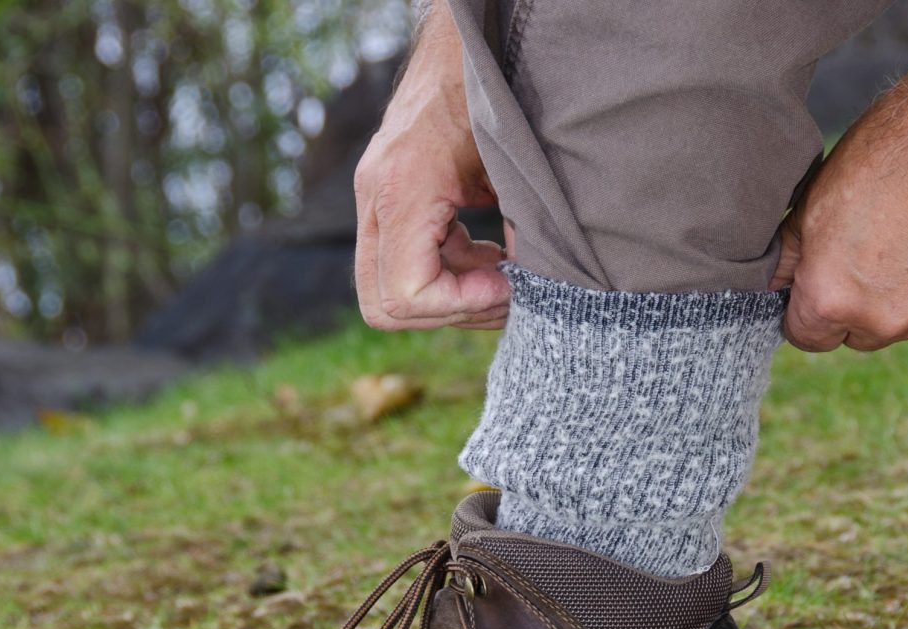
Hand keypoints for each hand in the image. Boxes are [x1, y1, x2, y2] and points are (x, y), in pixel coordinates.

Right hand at [353, 0, 509, 330]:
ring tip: (501, 273)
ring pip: (389, 294)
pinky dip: (445, 274)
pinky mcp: (387, 204)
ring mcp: (374, 202)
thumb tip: (533, 285)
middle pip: (385, 306)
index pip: (407, 294)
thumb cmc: (494, 90)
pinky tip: (487, 253)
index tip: (506, 287)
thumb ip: (524, 227)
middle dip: (448, 312)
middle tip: (501, 293)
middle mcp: (376, 200)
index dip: (461, 306)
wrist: (464, 39)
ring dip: (449, 296)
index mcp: (403, 188)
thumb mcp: (516, 162)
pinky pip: (402, 267)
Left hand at [771, 75, 907, 351]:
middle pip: (851, 336)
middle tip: (857, 259)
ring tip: (891, 248)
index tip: (813, 287)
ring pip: (890, 325)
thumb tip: (769, 290)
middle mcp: (878, 318)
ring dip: (886, 299)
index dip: (804, 313)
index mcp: (829, 301)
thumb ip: (784, 264)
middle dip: (848, 307)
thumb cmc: (871, 165)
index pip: (805, 338)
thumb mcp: (807, 214)